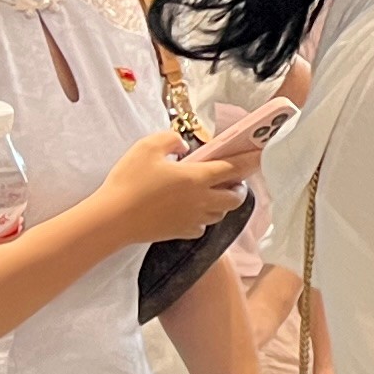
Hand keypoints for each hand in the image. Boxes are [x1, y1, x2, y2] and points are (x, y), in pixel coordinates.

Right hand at [96, 130, 248, 241]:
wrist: (113, 218)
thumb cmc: (129, 181)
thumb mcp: (147, 147)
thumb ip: (171, 140)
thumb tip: (184, 146)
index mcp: (197, 177)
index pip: (233, 168)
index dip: (250, 160)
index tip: (261, 155)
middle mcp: (201, 201)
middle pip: (235, 197)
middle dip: (239, 187)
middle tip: (231, 178)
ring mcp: (192, 219)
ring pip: (221, 214)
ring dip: (223, 203)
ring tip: (212, 193)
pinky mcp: (181, 233)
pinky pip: (202, 227)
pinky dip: (204, 219)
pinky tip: (192, 211)